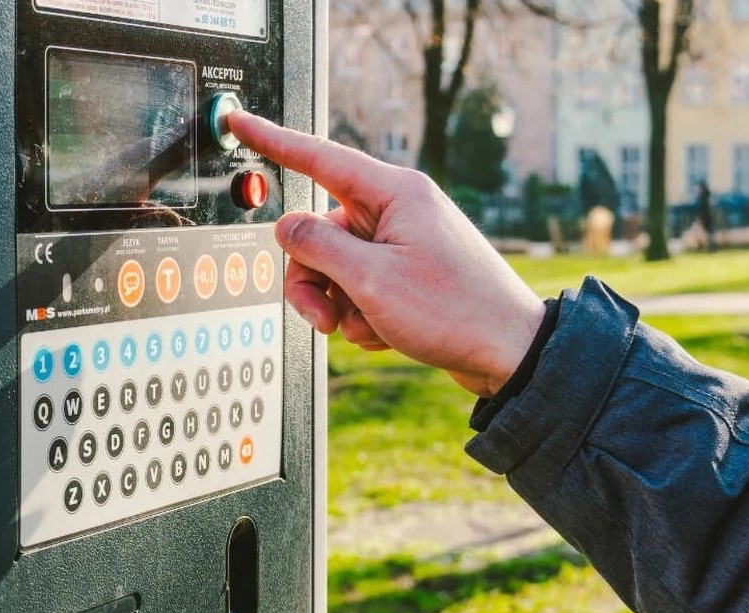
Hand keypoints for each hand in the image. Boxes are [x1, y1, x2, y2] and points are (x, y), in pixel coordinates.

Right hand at [227, 111, 544, 397]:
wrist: (509, 354)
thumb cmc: (456, 312)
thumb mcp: (370, 280)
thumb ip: (315, 247)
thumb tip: (287, 228)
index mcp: (395, 194)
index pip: (319, 157)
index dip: (272, 140)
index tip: (239, 121)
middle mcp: (399, 211)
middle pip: (319, 231)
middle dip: (313, 280)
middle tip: (325, 316)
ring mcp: (404, 243)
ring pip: (336, 266)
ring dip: (339, 304)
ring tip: (367, 327)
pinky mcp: (408, 273)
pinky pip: (360, 288)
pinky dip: (363, 315)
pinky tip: (387, 333)